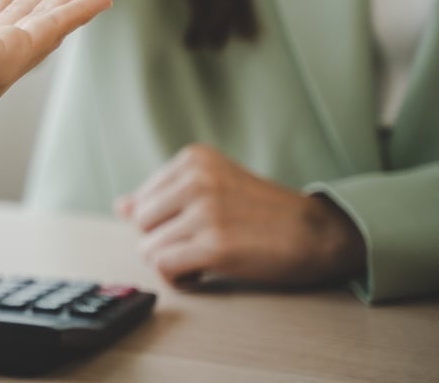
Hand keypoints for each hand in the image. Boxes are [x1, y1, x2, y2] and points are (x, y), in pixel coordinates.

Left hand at [117, 144, 365, 288]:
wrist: (317, 233)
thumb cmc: (264, 213)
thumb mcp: (214, 187)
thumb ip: (165, 194)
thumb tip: (121, 206)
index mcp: (194, 159)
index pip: (142, 199)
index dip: (164, 222)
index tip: (194, 227)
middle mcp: (196, 178)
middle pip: (141, 223)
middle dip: (163, 241)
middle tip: (197, 246)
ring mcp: (205, 211)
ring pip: (149, 248)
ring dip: (172, 263)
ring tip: (202, 260)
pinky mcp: (215, 245)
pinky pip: (165, 268)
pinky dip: (178, 279)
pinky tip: (201, 274)